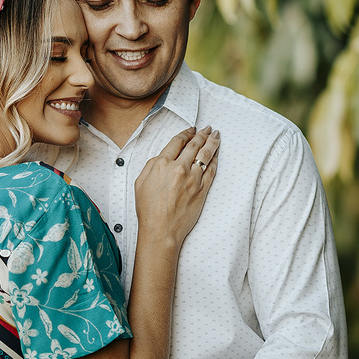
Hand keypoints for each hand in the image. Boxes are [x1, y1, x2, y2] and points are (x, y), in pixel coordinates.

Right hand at [134, 126, 219, 241]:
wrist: (161, 229)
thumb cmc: (148, 209)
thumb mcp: (141, 182)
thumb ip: (152, 165)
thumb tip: (163, 157)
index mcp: (162, 164)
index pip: (177, 142)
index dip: (186, 133)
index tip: (191, 130)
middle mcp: (179, 168)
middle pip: (194, 145)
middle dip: (202, 134)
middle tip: (208, 129)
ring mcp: (193, 179)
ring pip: (206, 155)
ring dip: (212, 143)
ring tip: (216, 136)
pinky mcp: (202, 189)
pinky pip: (212, 170)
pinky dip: (215, 160)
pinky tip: (217, 155)